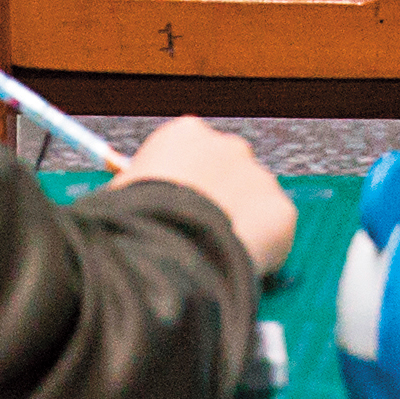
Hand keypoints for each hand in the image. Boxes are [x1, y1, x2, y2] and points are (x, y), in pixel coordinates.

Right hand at [103, 114, 296, 280]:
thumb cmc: (131, 222)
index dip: (180, 186)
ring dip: (239, 223)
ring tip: (214, 256)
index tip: (172, 212)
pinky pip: (272, 232)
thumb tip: (125, 207)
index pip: (189, 154)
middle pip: (227, 172)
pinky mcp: (282, 211)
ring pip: (252, 201)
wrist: (170, 252)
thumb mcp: (117, 197)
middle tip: (197, 236)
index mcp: (186, 133)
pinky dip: (260, 249)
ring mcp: (260, 176)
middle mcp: (229, 145)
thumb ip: (133, 191)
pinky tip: (234, 265)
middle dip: (216, 200)